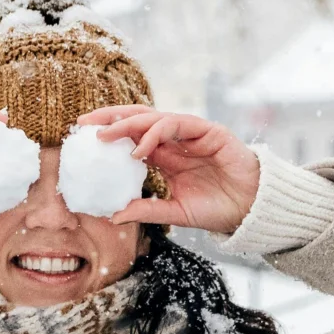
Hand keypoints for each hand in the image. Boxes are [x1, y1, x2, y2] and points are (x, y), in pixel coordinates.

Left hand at [75, 106, 259, 234]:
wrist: (251, 209)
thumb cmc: (216, 209)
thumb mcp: (174, 212)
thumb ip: (146, 210)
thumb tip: (112, 215)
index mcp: (165, 156)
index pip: (130, 137)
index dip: (108, 134)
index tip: (81, 138)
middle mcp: (175, 140)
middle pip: (137, 119)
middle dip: (109, 118)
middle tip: (83, 124)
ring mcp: (191, 133)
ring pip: (152, 117)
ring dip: (126, 124)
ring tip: (105, 136)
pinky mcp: (208, 131)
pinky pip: (176, 124)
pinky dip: (154, 133)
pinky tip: (138, 150)